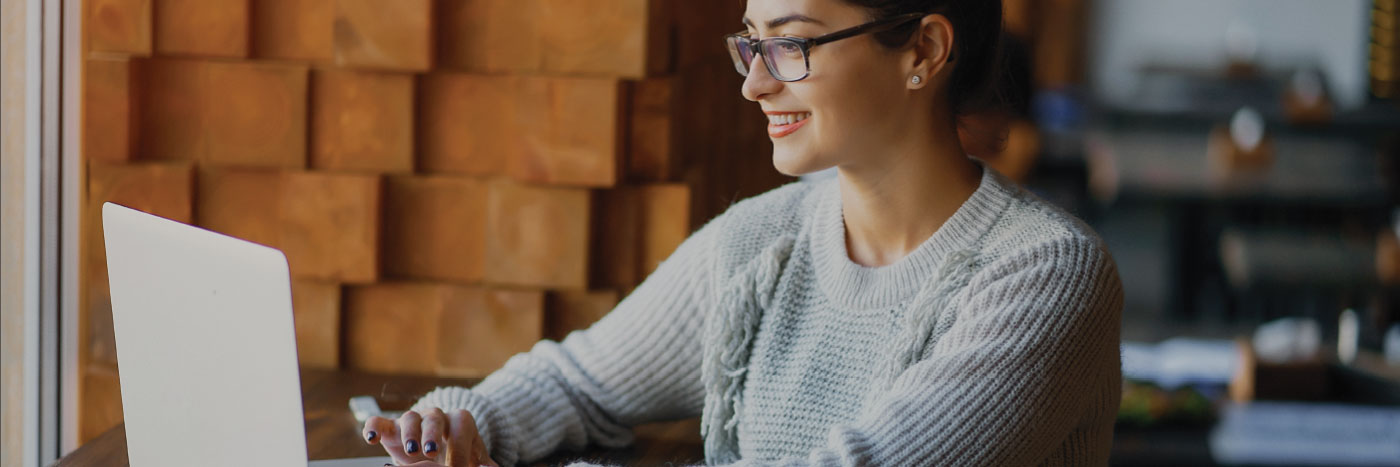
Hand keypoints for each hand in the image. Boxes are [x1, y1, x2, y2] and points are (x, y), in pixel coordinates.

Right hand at [363, 408, 497, 465]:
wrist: (439, 448)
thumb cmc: (459, 452)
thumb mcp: (475, 457)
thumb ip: (483, 464)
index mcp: (459, 420)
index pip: (461, 429)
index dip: (459, 449)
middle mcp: (435, 416)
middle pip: (435, 418)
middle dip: (433, 435)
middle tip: (432, 453)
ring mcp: (412, 420)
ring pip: (410, 418)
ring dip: (410, 434)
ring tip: (411, 451)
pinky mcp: (391, 428)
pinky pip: (380, 422)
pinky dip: (374, 426)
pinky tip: (371, 438)